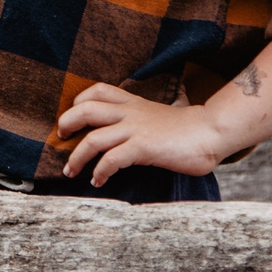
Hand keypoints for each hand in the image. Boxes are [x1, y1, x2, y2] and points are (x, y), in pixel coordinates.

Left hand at [57, 84, 232, 184]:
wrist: (211, 132)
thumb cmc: (189, 129)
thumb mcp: (162, 115)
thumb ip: (147, 117)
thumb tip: (144, 126)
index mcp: (134, 103)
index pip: (98, 90)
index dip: (79, 101)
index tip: (74, 117)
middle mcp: (131, 113)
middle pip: (85, 109)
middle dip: (66, 123)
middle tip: (61, 138)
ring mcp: (135, 129)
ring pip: (92, 138)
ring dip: (75, 157)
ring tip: (71, 171)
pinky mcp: (142, 148)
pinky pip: (110, 160)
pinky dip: (99, 172)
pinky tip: (98, 181)